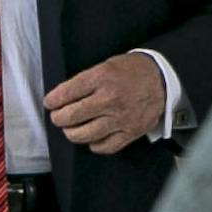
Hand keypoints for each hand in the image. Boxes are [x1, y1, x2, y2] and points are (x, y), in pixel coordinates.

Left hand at [44, 54, 164, 155]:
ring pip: (84, 135)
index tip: (49, 103)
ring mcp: (120, 118)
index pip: (67, 93)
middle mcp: (110, 99)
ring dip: (71, 133)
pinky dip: (94, 144)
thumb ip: (86, 81)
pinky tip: (92, 137)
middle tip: (58, 116)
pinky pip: (104, 146)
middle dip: (58, 118)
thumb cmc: (132, 71)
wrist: (162, 79)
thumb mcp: (106, 65)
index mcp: (102, 78)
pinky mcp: (130, 132)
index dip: (53, 100)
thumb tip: (62, 97)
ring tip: (71, 128)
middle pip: (71, 116)